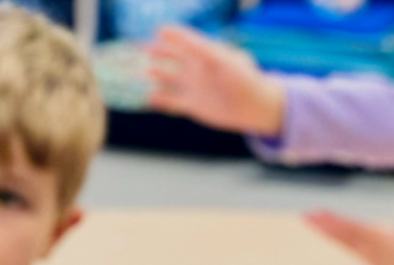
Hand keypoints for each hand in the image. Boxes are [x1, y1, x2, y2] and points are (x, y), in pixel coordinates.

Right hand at [144, 26, 285, 137]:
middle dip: (157, 52)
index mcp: (204, 54)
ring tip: (140, 72)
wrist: (253, 106)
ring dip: (155, 75)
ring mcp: (193, 87)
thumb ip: (201, 48)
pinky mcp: (192, 105)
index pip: (184, 40)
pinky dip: (160, 100)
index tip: (159, 30)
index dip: (172, 34)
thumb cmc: (243, 77)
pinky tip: (149, 98)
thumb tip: (185, 39)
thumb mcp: (223, 59)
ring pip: (168, 79)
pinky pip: (172, 102)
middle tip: (141, 48)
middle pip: (172, 57)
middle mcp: (196, 68)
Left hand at [306, 188, 393, 264]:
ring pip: (337, 238)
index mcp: (377, 239)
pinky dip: (328, 233)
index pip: (354, 228)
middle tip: (306, 214)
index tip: (325, 214)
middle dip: (324, 224)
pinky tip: (317, 226)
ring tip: (305, 217)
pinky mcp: (357, 252)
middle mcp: (364, 246)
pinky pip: (339, 242)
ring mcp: (359, 251)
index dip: (339, 221)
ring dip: (320, 228)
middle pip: (341, 234)